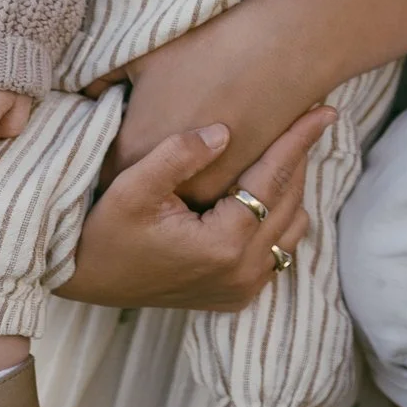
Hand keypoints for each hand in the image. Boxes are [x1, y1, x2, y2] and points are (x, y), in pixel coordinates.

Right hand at [57, 107, 334, 310]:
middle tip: (307, 119)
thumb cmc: (101, 231)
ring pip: (292, 228)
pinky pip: (278, 251)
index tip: (325, 110)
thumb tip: (224, 132)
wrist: (82, 279)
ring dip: (290, 190)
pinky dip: (279, 219)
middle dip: (299, 158)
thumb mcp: (130, 188)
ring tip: (282, 152)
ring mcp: (241, 288)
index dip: (299, 140)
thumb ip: (177, 156)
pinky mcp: (235, 296)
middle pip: (290, 201)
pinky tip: (264, 191)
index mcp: (223, 244)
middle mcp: (242, 272)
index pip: (275, 179)